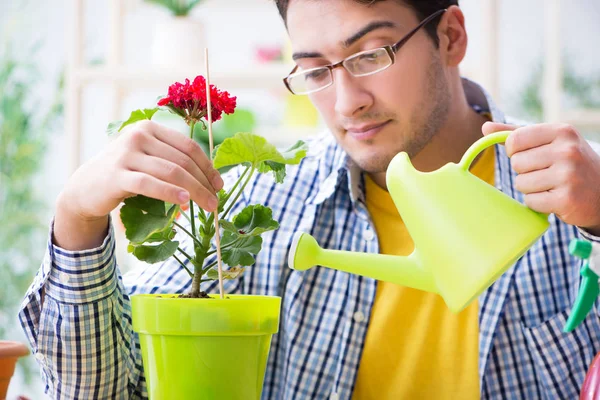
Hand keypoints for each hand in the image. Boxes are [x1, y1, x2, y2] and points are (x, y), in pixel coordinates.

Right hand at [54, 121, 223, 249]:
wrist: (85, 188)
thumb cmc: (125, 175)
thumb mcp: (148, 161)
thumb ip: (172, 163)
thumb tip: (210, 181)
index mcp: (150, 128)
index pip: (188, 147)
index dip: (207, 167)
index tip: (219, 185)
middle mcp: (138, 136)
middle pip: (183, 161)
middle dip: (204, 183)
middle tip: (216, 202)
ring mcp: (126, 154)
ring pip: (171, 172)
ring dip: (195, 191)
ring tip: (209, 206)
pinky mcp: (117, 175)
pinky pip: (150, 184)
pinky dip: (170, 192)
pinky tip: (184, 201)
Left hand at [483, 122, 599, 235]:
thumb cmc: (569, 163)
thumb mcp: (550, 141)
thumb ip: (517, 134)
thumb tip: (485, 128)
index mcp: (562, 132)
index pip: (515, 140)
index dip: (514, 151)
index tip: (529, 155)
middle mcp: (567, 151)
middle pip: (516, 163)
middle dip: (525, 171)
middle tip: (547, 173)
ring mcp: (569, 175)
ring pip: (521, 183)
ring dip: (531, 188)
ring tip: (551, 185)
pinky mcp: (566, 199)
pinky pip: (531, 201)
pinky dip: (538, 203)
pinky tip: (555, 198)